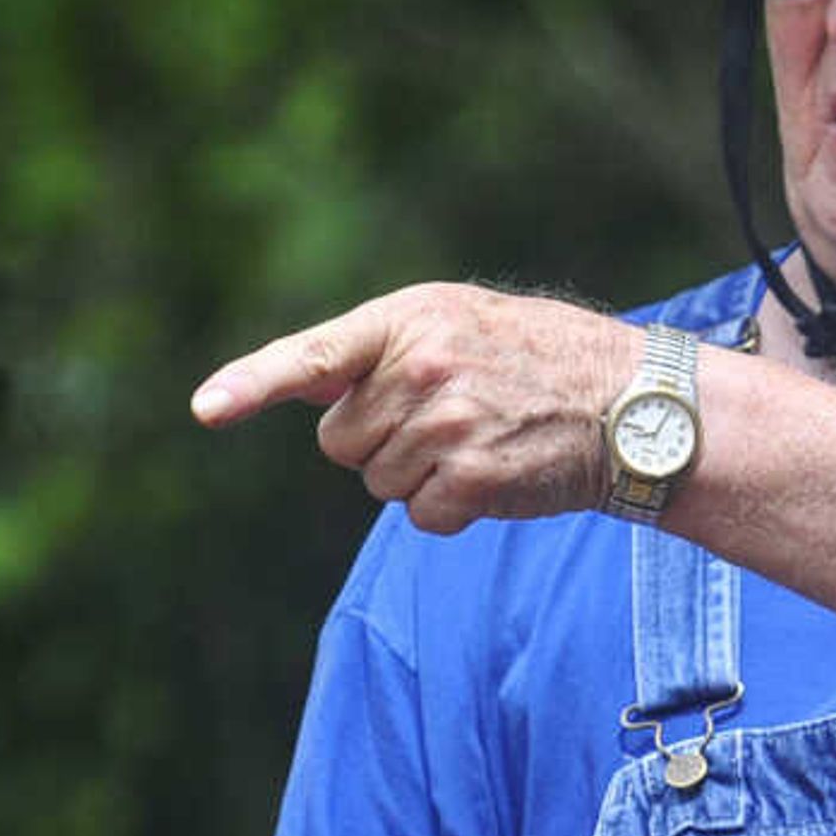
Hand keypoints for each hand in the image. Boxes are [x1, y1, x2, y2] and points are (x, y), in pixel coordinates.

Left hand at [190, 284, 643, 532]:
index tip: (205, 409)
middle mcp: (421, 368)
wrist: (630, 403)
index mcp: (409, 320)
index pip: (314, 356)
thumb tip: (306, 391)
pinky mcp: (471, 479)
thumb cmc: (536, 359)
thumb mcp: (458, 323)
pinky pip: (421, 515)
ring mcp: (445, 425)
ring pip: (377, 482)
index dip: (251, 383)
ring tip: (480, 441)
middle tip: (446, 420)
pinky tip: (496, 474)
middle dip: (380, 442)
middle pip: (340, 442)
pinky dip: (452, 508)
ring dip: (419, 476)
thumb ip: (381, 351)